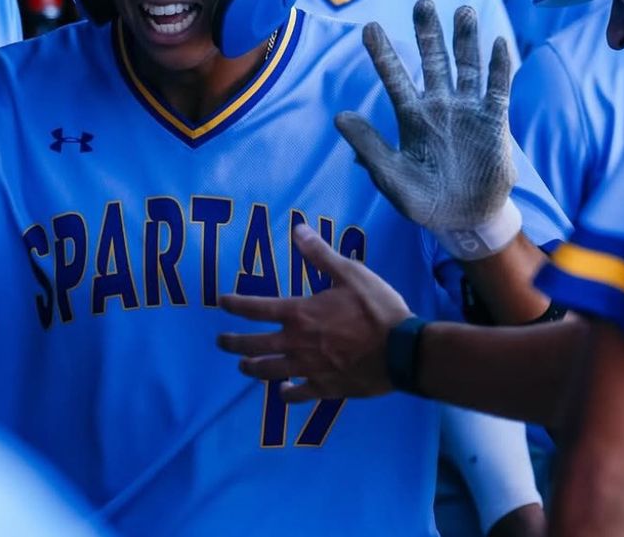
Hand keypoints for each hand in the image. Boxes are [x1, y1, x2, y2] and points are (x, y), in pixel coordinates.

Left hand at [217, 224, 411, 401]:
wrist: (402, 352)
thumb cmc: (376, 309)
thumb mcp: (350, 273)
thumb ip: (321, 254)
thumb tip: (298, 230)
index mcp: (300, 314)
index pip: (257, 309)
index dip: (236, 305)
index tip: (221, 302)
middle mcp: (297, 343)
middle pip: (255, 345)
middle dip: (234, 343)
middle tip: (221, 342)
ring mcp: (309, 368)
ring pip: (270, 371)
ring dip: (253, 368)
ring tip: (243, 367)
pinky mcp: (325, 388)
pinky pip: (299, 394)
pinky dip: (288, 394)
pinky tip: (282, 393)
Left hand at [335, 0, 517, 251]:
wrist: (462, 219)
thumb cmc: (422, 200)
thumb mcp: (390, 175)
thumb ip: (368, 145)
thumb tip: (338, 116)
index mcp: (411, 116)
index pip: (394, 77)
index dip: (382, 52)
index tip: (368, 27)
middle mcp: (439, 106)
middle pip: (434, 61)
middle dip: (429, 32)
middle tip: (422, 2)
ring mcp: (468, 110)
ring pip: (467, 67)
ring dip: (466, 39)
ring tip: (464, 10)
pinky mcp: (495, 121)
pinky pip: (498, 89)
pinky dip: (499, 66)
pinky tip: (498, 43)